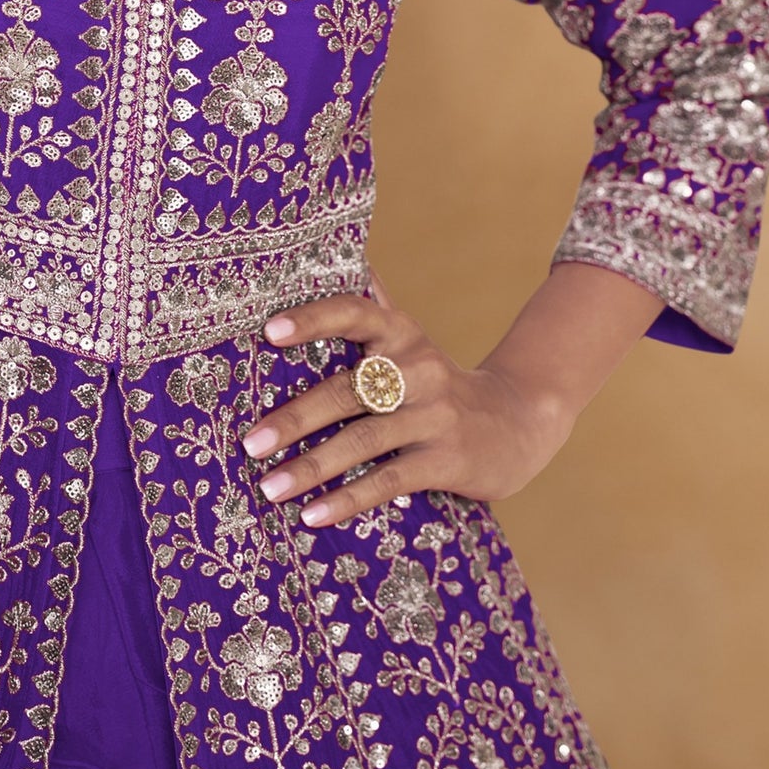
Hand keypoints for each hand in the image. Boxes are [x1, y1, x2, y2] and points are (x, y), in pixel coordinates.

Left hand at [240, 285, 577, 523]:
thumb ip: (372, 304)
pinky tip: (313, 516)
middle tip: (250, 442)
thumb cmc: (438, 382)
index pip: (355, 313)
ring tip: (270, 487)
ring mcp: (434, 415)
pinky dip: (348, 499)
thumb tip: (334, 252)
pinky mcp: (446, 459)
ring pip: (363, 440)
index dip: (313, 320)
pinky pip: (389, 479)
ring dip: (312, 467)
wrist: (518, 422)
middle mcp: (416, 368)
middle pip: (347, 389)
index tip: (269, 332)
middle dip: (294, 418)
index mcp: (400, 333)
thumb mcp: (409, 339)